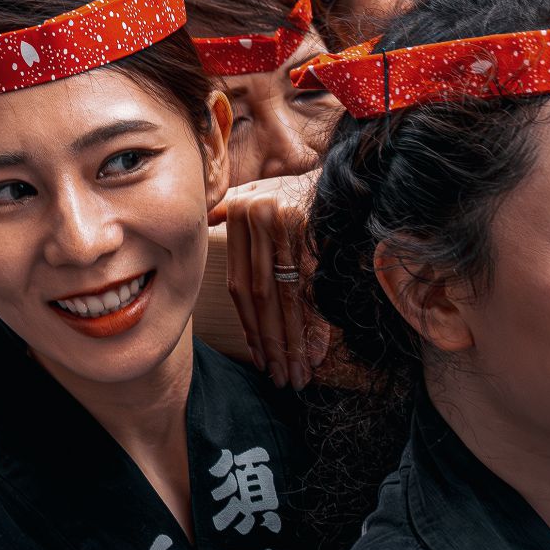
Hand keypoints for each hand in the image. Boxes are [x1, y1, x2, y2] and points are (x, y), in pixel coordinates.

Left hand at [210, 173, 326, 389]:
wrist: (344, 171)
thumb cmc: (294, 188)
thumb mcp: (255, 192)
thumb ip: (228, 212)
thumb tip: (205, 223)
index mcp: (241, 215)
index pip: (240, 284)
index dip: (248, 324)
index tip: (260, 357)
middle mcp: (259, 221)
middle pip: (261, 296)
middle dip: (270, 342)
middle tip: (279, 378)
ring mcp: (287, 227)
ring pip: (284, 297)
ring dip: (291, 342)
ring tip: (296, 375)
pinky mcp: (314, 234)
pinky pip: (312, 287)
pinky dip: (314, 324)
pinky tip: (315, 353)